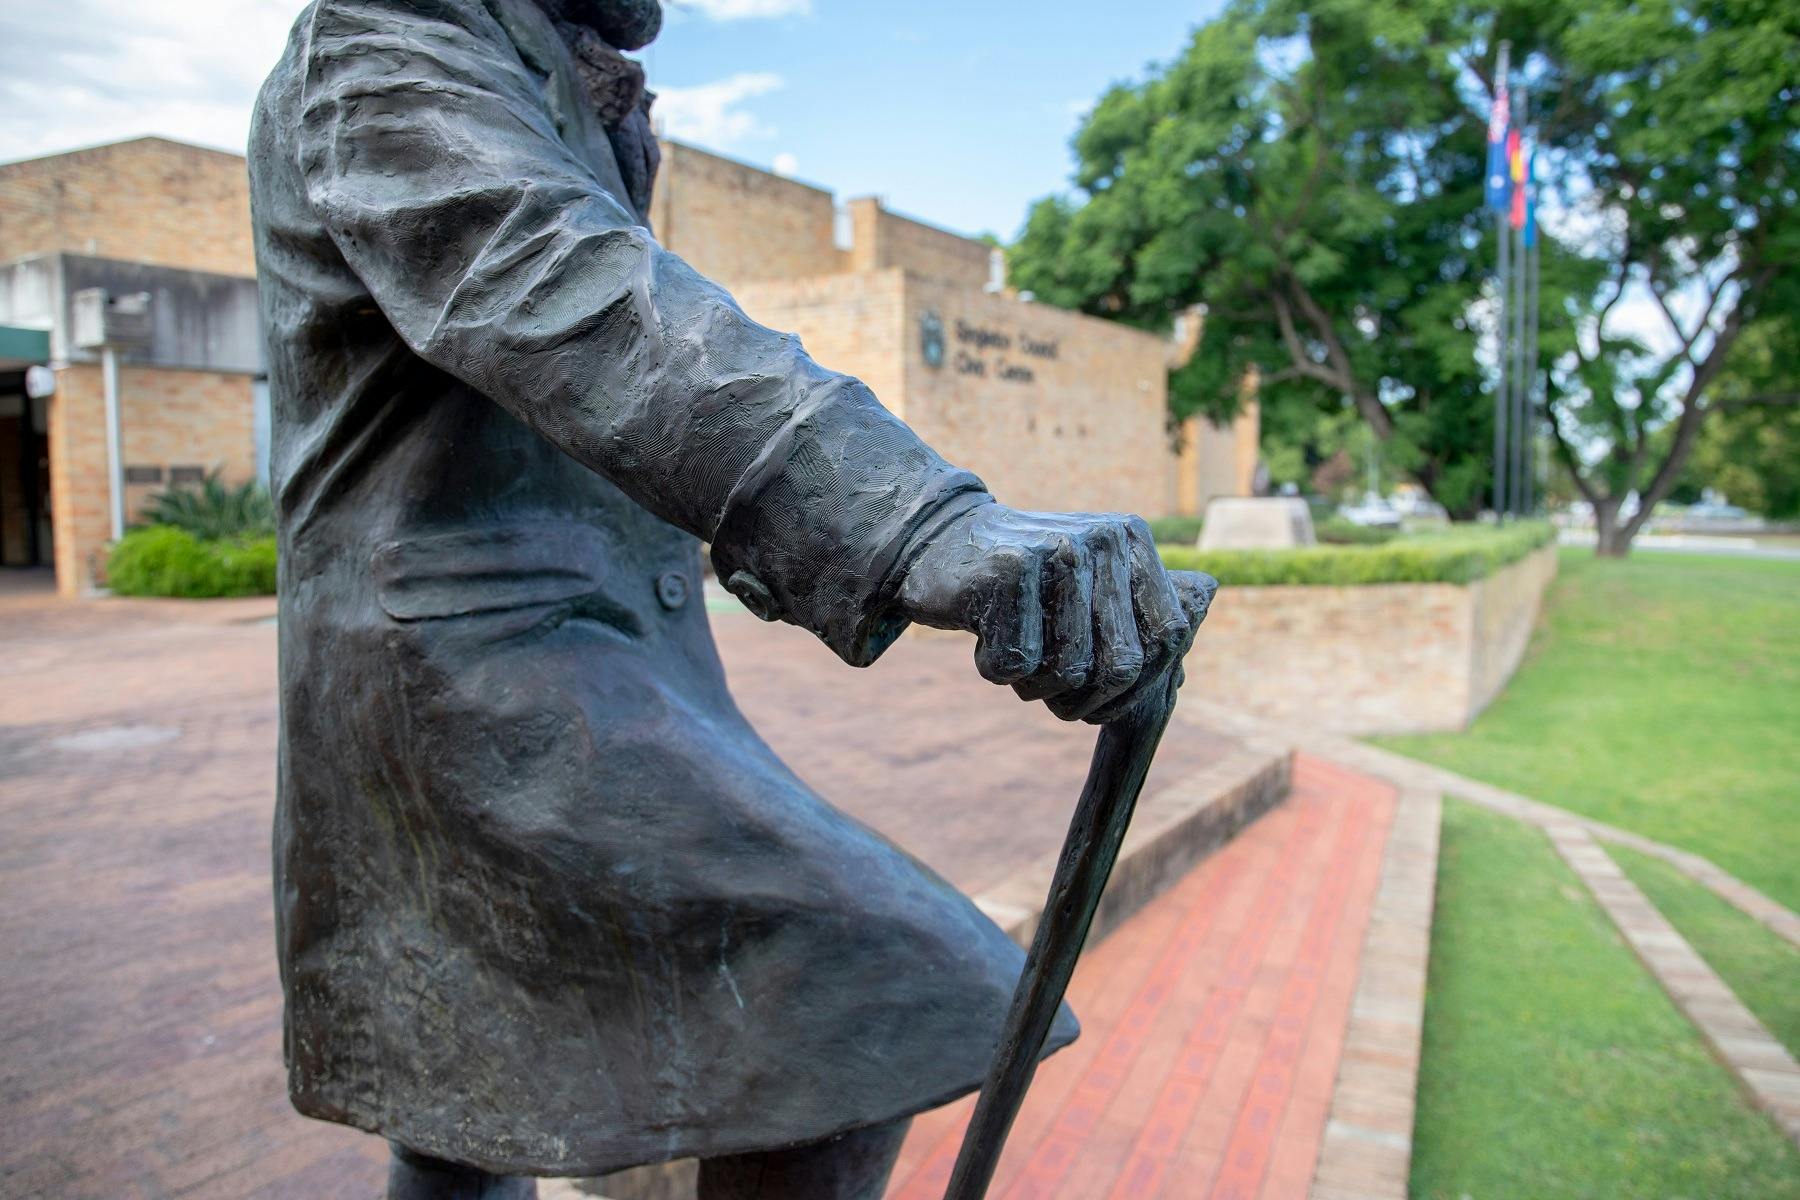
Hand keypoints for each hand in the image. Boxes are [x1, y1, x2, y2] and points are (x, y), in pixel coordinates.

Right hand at [896, 503, 1215, 722]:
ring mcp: (1055, 550)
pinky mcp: (1007, 572)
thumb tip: (1203, 610)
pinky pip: (1015, 665)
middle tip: (1050, 693)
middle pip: (1121, 666)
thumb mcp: (1088, 582)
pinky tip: (982, 634)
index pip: (1167, 639)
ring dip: (1033, 685)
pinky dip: (993, 669)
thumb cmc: (1023, 583)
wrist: (937, 544)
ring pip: (1067, 671)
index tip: (1101, 703)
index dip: (1137, 688)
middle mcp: (1101, 539)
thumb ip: (1141, 602)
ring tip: (1014, 655)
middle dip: (1084, 700)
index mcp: (1131, 541)